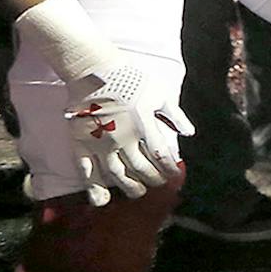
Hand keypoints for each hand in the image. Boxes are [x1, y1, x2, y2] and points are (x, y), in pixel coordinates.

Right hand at [62, 62, 192, 206]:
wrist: (94, 71)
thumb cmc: (130, 78)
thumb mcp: (159, 93)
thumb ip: (174, 115)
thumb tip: (189, 132)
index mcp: (144, 126)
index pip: (160, 155)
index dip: (168, 168)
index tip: (174, 174)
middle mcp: (123, 139)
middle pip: (140, 168)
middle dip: (152, 179)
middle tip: (157, 184)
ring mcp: (100, 144)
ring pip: (116, 174)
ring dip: (129, 187)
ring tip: (137, 193)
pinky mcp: (81, 144)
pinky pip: (86, 171)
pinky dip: (93, 188)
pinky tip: (101, 200)